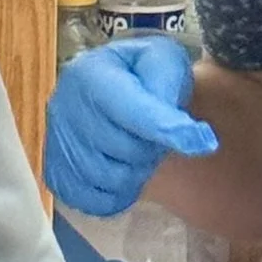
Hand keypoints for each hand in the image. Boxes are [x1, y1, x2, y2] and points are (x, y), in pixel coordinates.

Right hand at [45, 38, 218, 216]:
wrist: (114, 90)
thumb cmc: (143, 75)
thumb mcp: (163, 60)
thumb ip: (169, 86)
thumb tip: (187, 133)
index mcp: (90, 74)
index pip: (131, 110)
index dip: (168, 129)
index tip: (205, 141)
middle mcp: (64, 108)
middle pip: (124, 148)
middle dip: (152, 147)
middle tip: (157, 136)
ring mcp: (56, 144)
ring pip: (111, 178)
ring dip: (136, 171)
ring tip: (139, 151)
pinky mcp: (56, 173)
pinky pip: (92, 200)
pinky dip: (116, 194)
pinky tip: (124, 172)